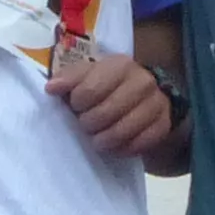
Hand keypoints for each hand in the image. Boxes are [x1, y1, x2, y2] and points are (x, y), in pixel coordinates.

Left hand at [53, 47, 178, 161]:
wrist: (146, 94)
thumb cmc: (109, 84)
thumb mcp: (90, 74)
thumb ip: (69, 78)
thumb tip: (51, 88)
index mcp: (120, 65)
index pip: (90, 90)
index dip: (77, 103)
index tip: (76, 106)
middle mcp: (142, 81)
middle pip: (106, 113)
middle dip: (89, 124)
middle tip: (85, 125)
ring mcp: (156, 103)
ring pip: (123, 131)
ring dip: (104, 140)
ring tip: (97, 139)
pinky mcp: (163, 125)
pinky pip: (139, 144)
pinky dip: (122, 149)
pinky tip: (114, 146)